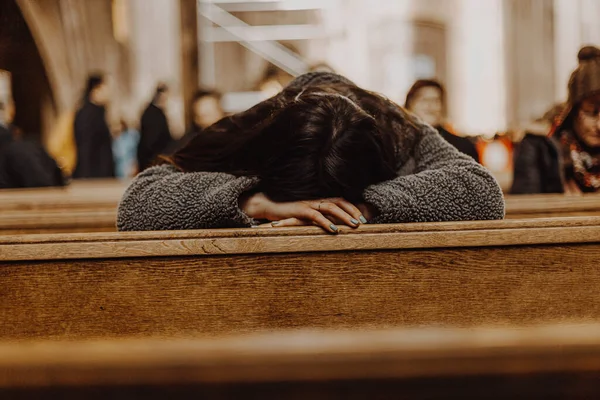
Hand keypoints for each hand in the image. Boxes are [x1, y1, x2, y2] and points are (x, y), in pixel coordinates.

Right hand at [240, 192, 366, 232]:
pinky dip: (327, 223)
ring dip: (344, 216)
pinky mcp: (300, 210)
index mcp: (319, 200)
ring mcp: (308, 204)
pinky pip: (316, 216)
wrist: (268, 206)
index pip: (340, 200)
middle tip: (363, 222)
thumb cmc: (288, 213)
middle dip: (353, 211)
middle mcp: (316, 200)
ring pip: (331, 207)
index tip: (364, 217)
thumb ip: (318, 217)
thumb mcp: (305, 215)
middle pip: (339, 201)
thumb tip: (332, 225)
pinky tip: (334, 230)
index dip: (353, 208)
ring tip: (354, 225)